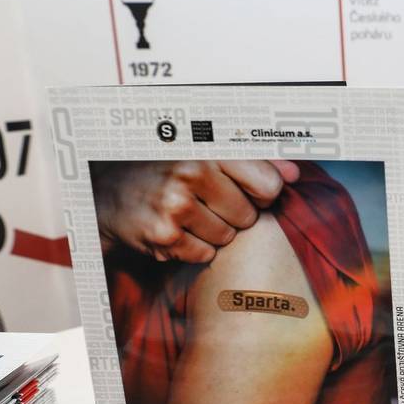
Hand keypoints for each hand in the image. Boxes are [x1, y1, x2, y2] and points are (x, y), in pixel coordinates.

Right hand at [93, 160, 299, 262]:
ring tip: (189, 214)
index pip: (268, 184)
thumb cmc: (165, 171)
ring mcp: (177, 205)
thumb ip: (255, 160)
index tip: (246, 190)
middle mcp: (192, 172)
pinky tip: (176, 230)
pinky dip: (194, 248)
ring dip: (213, 232)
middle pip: (248, 215)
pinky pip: (205, 254)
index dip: (262, 194)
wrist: (110, 194)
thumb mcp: (207, 154)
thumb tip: (294, 175)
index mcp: (208, 148)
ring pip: (228, 236)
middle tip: (206, 202)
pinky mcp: (165, 235)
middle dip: (233, 214)